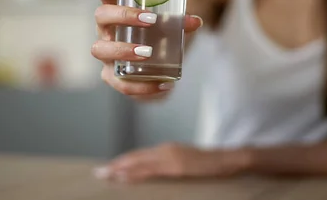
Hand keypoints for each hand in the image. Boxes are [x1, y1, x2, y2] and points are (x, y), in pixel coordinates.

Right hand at [92, 0, 202, 99]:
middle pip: (101, 16)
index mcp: (116, 10)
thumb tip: (195, 21)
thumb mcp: (168, 27)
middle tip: (150, 19)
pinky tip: (164, 84)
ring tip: (148, 52)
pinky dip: (143, 86)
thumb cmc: (155, 37)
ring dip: (123, 49)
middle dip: (124, 16)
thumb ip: (180, 22)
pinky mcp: (112, 77)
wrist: (154, 68)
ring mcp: (106, 53)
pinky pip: (120, 83)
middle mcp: (106, 30)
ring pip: (99, 49)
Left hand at [93, 143, 249, 182]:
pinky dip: (137, 172)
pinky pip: (152, 170)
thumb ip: (169, 166)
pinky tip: (126, 176)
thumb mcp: (185, 163)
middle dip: (116, 166)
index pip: (139, 157)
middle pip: (135, 158)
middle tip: (98, 173)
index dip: (122, 162)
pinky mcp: (178, 166)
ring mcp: (171, 157)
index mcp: (167, 150)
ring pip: (140, 163)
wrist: (228, 160)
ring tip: (106, 174)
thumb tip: (153, 173)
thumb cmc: (208, 164)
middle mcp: (166, 150)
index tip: (108, 168)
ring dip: (122, 169)